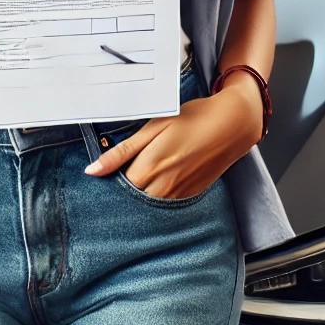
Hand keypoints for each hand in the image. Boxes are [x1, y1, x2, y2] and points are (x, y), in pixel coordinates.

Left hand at [84, 82, 262, 199]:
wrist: (231, 125)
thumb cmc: (192, 119)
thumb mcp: (153, 127)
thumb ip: (122, 151)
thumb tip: (93, 171)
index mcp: (148, 169)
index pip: (115, 188)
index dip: (107, 181)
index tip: (103, 174)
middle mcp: (162, 188)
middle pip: (131, 199)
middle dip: (122, 189)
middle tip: (120, 172)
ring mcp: (178, 195)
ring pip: (148, 204)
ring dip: (140, 192)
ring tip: (143, 171)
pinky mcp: (190, 196)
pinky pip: (166, 202)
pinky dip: (158, 194)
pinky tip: (161, 176)